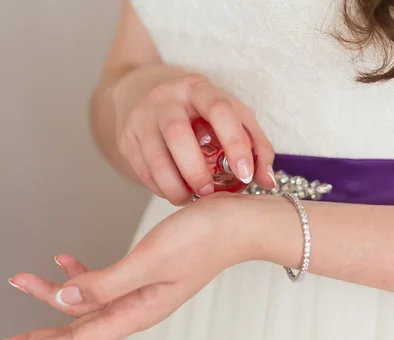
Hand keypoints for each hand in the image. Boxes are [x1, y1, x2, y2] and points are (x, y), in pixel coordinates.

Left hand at [0, 193, 257, 339]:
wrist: (238, 224)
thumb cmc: (203, 239)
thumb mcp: (150, 260)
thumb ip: (106, 283)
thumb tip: (64, 299)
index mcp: (136, 311)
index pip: (77, 339)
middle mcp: (134, 308)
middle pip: (76, 329)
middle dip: (37, 338)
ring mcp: (138, 292)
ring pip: (85, 304)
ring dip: (52, 296)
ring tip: (22, 282)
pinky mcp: (142, 273)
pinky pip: (102, 281)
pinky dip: (80, 273)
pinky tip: (65, 261)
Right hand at [113, 65, 275, 204]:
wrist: (139, 91)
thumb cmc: (195, 109)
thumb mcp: (226, 113)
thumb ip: (253, 142)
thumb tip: (268, 181)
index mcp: (198, 88)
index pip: (219, 108)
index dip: (235, 142)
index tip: (244, 175)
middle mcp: (165, 98)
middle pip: (177, 134)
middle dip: (196, 171)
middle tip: (210, 192)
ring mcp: (141, 118)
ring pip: (155, 158)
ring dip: (176, 186)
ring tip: (191, 197)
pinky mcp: (126, 139)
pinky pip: (143, 171)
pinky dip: (161, 188)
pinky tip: (175, 192)